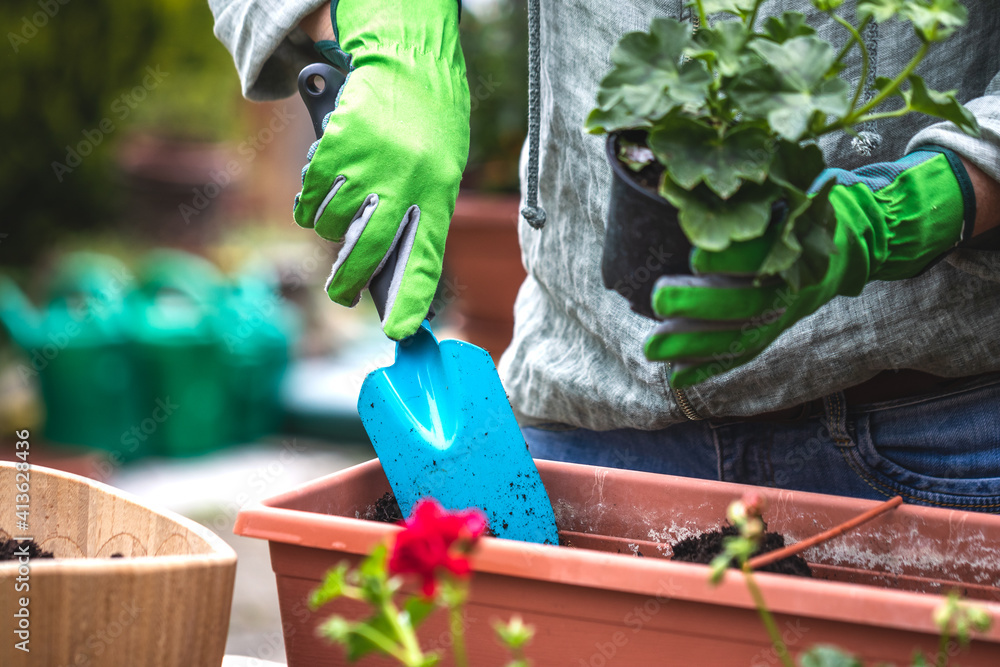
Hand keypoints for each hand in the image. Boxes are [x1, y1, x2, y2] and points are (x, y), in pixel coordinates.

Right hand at [294, 0, 468, 339]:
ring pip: (333, 225)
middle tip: (341, 296)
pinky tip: (317, 196)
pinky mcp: (335, 148)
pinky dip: (308, 204)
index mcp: (438, 193)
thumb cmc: (430, 122)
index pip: (425, 258)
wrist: (408, 62)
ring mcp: (367, 166)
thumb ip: (418, 211)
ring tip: (339, 216)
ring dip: (329, 229)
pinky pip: (311, 196)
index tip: (400, 332)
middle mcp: (404, 183)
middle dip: (349, 283)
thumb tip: (387, 263)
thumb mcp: (440, 170)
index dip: (412, 300)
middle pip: (368, 252)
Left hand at [646, 147, 974, 387]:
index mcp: (803, 247)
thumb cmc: (805, 207)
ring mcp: (785, 314)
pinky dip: (708, 367)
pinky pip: (741, 354)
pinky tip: (675, 376)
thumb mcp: (791, 189)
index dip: (732, 259)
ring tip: (651, 347)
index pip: (767, 255)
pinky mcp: (775, 331)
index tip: (695, 257)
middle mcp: (795, 286)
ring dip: (693, 346)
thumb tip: (692, 176)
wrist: (850, 243)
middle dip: (700, 306)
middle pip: (748, 305)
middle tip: (658, 300)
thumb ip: (754, 191)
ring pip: (740, 337)